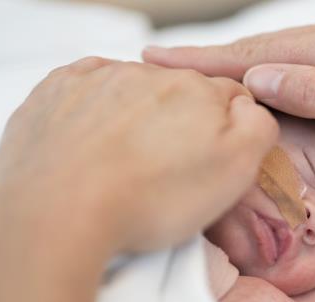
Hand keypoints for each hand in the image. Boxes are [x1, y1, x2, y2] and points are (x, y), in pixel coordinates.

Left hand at [0, 56, 277, 254]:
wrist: (58, 214)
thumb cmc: (149, 200)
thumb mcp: (235, 172)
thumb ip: (258, 128)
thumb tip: (250, 108)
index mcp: (197, 91)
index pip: (228, 98)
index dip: (227, 132)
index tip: (211, 161)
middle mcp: (149, 75)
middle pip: (180, 93)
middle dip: (182, 124)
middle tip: (170, 173)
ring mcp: (98, 79)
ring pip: (133, 90)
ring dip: (137, 117)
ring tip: (128, 167)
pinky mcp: (56, 92)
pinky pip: (87, 90)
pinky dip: (94, 111)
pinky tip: (96, 145)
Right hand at [143, 8, 314, 172]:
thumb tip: (259, 75)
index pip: (264, 51)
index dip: (210, 61)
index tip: (160, 61)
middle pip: (272, 44)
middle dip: (216, 57)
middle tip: (164, 63)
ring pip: (293, 51)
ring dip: (246, 62)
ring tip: (202, 72)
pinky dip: (283, 68)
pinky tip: (269, 77)